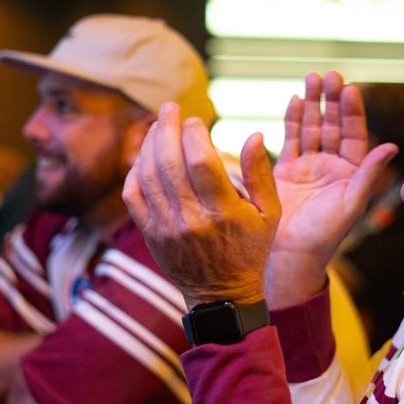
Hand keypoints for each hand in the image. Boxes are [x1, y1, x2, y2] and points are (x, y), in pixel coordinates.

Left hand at [123, 103, 279, 308]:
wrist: (221, 295)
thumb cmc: (250, 249)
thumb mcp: (270, 214)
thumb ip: (261, 173)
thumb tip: (254, 134)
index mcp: (223, 212)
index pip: (200, 161)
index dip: (194, 133)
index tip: (196, 120)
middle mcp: (190, 220)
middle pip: (169, 162)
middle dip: (167, 127)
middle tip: (170, 108)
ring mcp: (166, 228)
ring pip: (147, 175)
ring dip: (150, 144)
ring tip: (158, 125)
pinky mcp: (150, 234)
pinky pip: (132, 195)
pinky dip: (135, 170)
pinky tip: (145, 155)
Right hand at [267, 72, 396, 307]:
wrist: (292, 254)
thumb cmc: (326, 235)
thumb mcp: (353, 203)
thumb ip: (369, 173)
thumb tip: (392, 146)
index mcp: (351, 172)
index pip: (353, 134)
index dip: (352, 111)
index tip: (350, 89)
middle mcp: (331, 165)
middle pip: (331, 125)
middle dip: (331, 100)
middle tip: (330, 75)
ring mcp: (307, 166)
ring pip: (311, 127)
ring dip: (312, 104)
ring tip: (311, 79)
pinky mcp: (285, 171)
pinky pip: (291, 140)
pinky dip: (292, 120)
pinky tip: (295, 100)